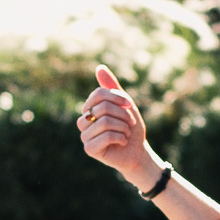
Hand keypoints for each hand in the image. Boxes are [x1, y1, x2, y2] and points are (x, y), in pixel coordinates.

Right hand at [77, 65, 153, 185]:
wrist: (137, 152)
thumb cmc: (130, 128)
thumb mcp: (124, 105)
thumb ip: (112, 87)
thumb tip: (99, 68)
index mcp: (89, 109)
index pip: (98, 94)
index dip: (117, 97)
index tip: (130, 105)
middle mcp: (83, 121)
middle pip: (103, 108)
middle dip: (123, 115)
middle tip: (130, 124)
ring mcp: (84, 136)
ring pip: (105, 122)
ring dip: (123, 127)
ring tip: (126, 133)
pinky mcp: (89, 149)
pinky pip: (106, 136)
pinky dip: (121, 138)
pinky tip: (122, 142)